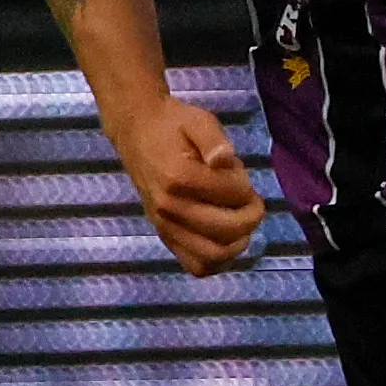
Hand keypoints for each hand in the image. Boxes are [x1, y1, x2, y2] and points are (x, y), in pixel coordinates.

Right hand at [107, 94, 263, 276]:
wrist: (135, 132)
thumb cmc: (171, 125)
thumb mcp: (198, 120)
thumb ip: (214, 139)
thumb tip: (225, 160)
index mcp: (179, 177)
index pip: (233, 195)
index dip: (247, 186)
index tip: (240, 173)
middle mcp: (169, 207)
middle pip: (228, 229)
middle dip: (251, 216)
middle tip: (251, 200)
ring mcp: (164, 224)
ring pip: (213, 255)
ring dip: (238, 242)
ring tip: (239, 221)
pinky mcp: (164, 234)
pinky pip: (195, 265)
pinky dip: (217, 260)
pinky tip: (225, 240)